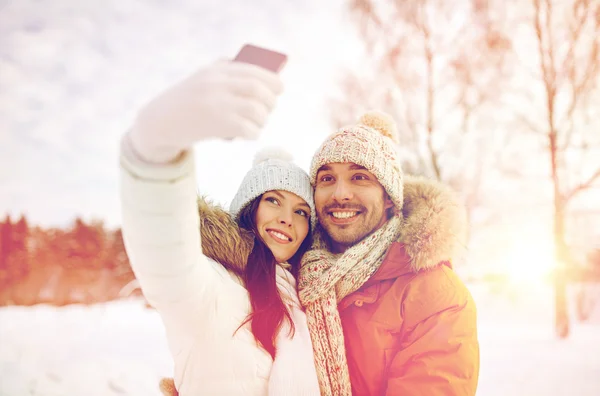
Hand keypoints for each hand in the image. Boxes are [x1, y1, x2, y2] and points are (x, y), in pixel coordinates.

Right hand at [128, 60, 283, 163]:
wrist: (159, 123)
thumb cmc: (187, 103)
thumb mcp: (203, 80)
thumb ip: (227, 74)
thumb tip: (265, 78)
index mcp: (215, 71)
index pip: (253, 71)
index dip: (272, 80)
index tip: (280, 88)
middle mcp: (216, 84)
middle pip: (257, 89)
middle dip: (270, 100)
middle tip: (269, 109)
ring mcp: (216, 105)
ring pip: (256, 110)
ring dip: (263, 119)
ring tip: (257, 123)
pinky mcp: (216, 125)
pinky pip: (249, 129)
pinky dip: (254, 133)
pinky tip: (248, 134)